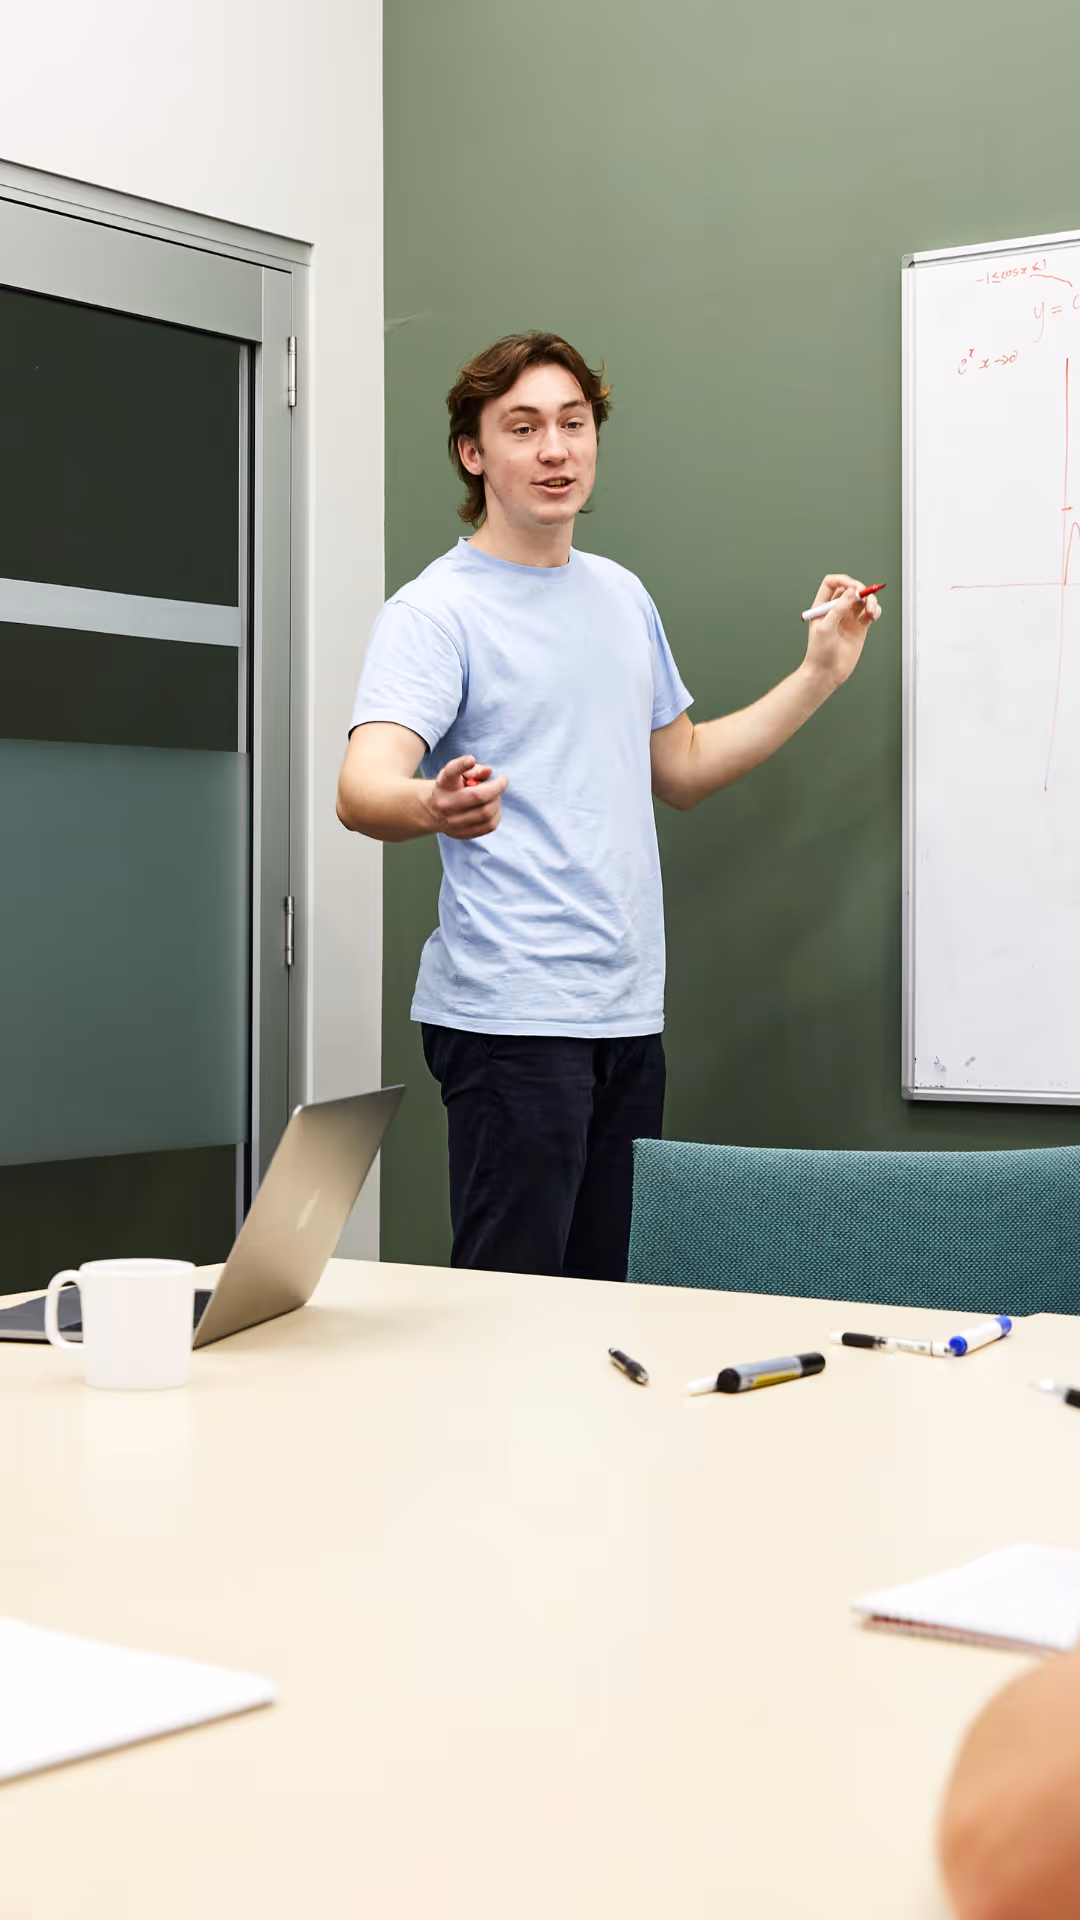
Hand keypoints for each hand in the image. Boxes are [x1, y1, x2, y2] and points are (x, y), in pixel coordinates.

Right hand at [424, 754, 507, 840]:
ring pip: (486, 813)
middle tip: (501, 782)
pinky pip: (489, 826)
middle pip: (478, 796)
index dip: (462, 765)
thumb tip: (488, 771)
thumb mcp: (458, 774)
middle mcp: (445, 803)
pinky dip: (496, 815)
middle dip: (497, 788)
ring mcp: (452, 822)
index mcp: (444, 784)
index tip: (471, 759)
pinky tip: (493, 809)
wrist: (434, 811)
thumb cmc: (452, 787)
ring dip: (496, 802)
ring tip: (494, 797)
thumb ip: (473, 769)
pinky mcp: (461, 834)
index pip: (450, 772)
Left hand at [802, 573, 881, 690]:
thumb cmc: (819, 653)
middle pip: (850, 589)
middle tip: (865, 596)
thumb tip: (850, 592)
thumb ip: (838, 609)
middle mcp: (836, 610)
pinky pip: (870, 613)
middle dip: (861, 590)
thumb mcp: (825, 628)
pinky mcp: (859, 628)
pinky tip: (873, 616)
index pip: (832, 583)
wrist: (826, 673)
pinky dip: (875, 611)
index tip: (853, 587)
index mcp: (822, 606)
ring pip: (863, 600)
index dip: (843, 581)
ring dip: (871, 600)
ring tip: (871, 611)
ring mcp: (848, 618)